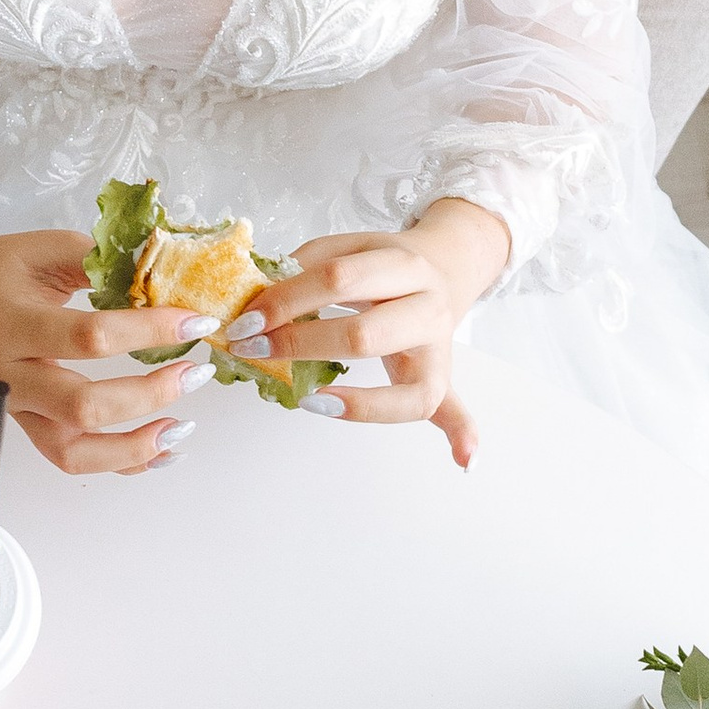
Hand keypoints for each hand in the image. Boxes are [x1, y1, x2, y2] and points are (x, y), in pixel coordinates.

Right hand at [0, 190, 217, 476]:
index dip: (150, 331)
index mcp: (11, 323)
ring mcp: (15, 407)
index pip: (89, 337)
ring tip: (181, 430)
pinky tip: (159, 450)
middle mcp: (9, 375)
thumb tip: (169, 276)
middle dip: (150, 395)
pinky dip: (120, 463)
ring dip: (134, 448)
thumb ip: (103, 262)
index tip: (195, 322)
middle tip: (195, 373)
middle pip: (83, 407)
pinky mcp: (25, 424)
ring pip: (73, 452)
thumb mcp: (46, 248)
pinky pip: (71, 459)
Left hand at [231, 199, 508, 467]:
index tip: (245, 321)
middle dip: (300, 347)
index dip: (286, 301)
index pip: (338, 279)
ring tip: (300, 396)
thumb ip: (307, 265)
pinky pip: (451, 412)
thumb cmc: (385, 268)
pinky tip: (460, 460)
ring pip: (402, 386)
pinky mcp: (444, 380)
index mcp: (404, 263)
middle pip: (362, 335)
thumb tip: (256, 294)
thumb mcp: (352, 248)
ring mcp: (439, 347)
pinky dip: (462, 435)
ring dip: (348, 402)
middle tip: (255, 351)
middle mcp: (429, 306)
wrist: (446, 267)